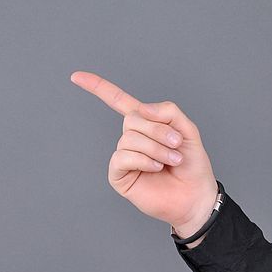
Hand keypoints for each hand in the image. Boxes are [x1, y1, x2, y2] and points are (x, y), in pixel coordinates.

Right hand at [70, 71, 218, 235]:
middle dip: (158, 130)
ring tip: (172, 160)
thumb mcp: (188, 130)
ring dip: (156, 148)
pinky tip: (156, 168)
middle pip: (132, 118)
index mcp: (146, 124)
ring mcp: (124, 156)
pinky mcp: (119, 175)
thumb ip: (169, 112)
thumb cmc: (192, 165)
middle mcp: (132, 138)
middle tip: (177, 143)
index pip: (118, 101)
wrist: (195, 195)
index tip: (76, 76)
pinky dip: (143, 160)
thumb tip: (142, 109)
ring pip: (130, 139)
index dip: (98, 87)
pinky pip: (123, 157)